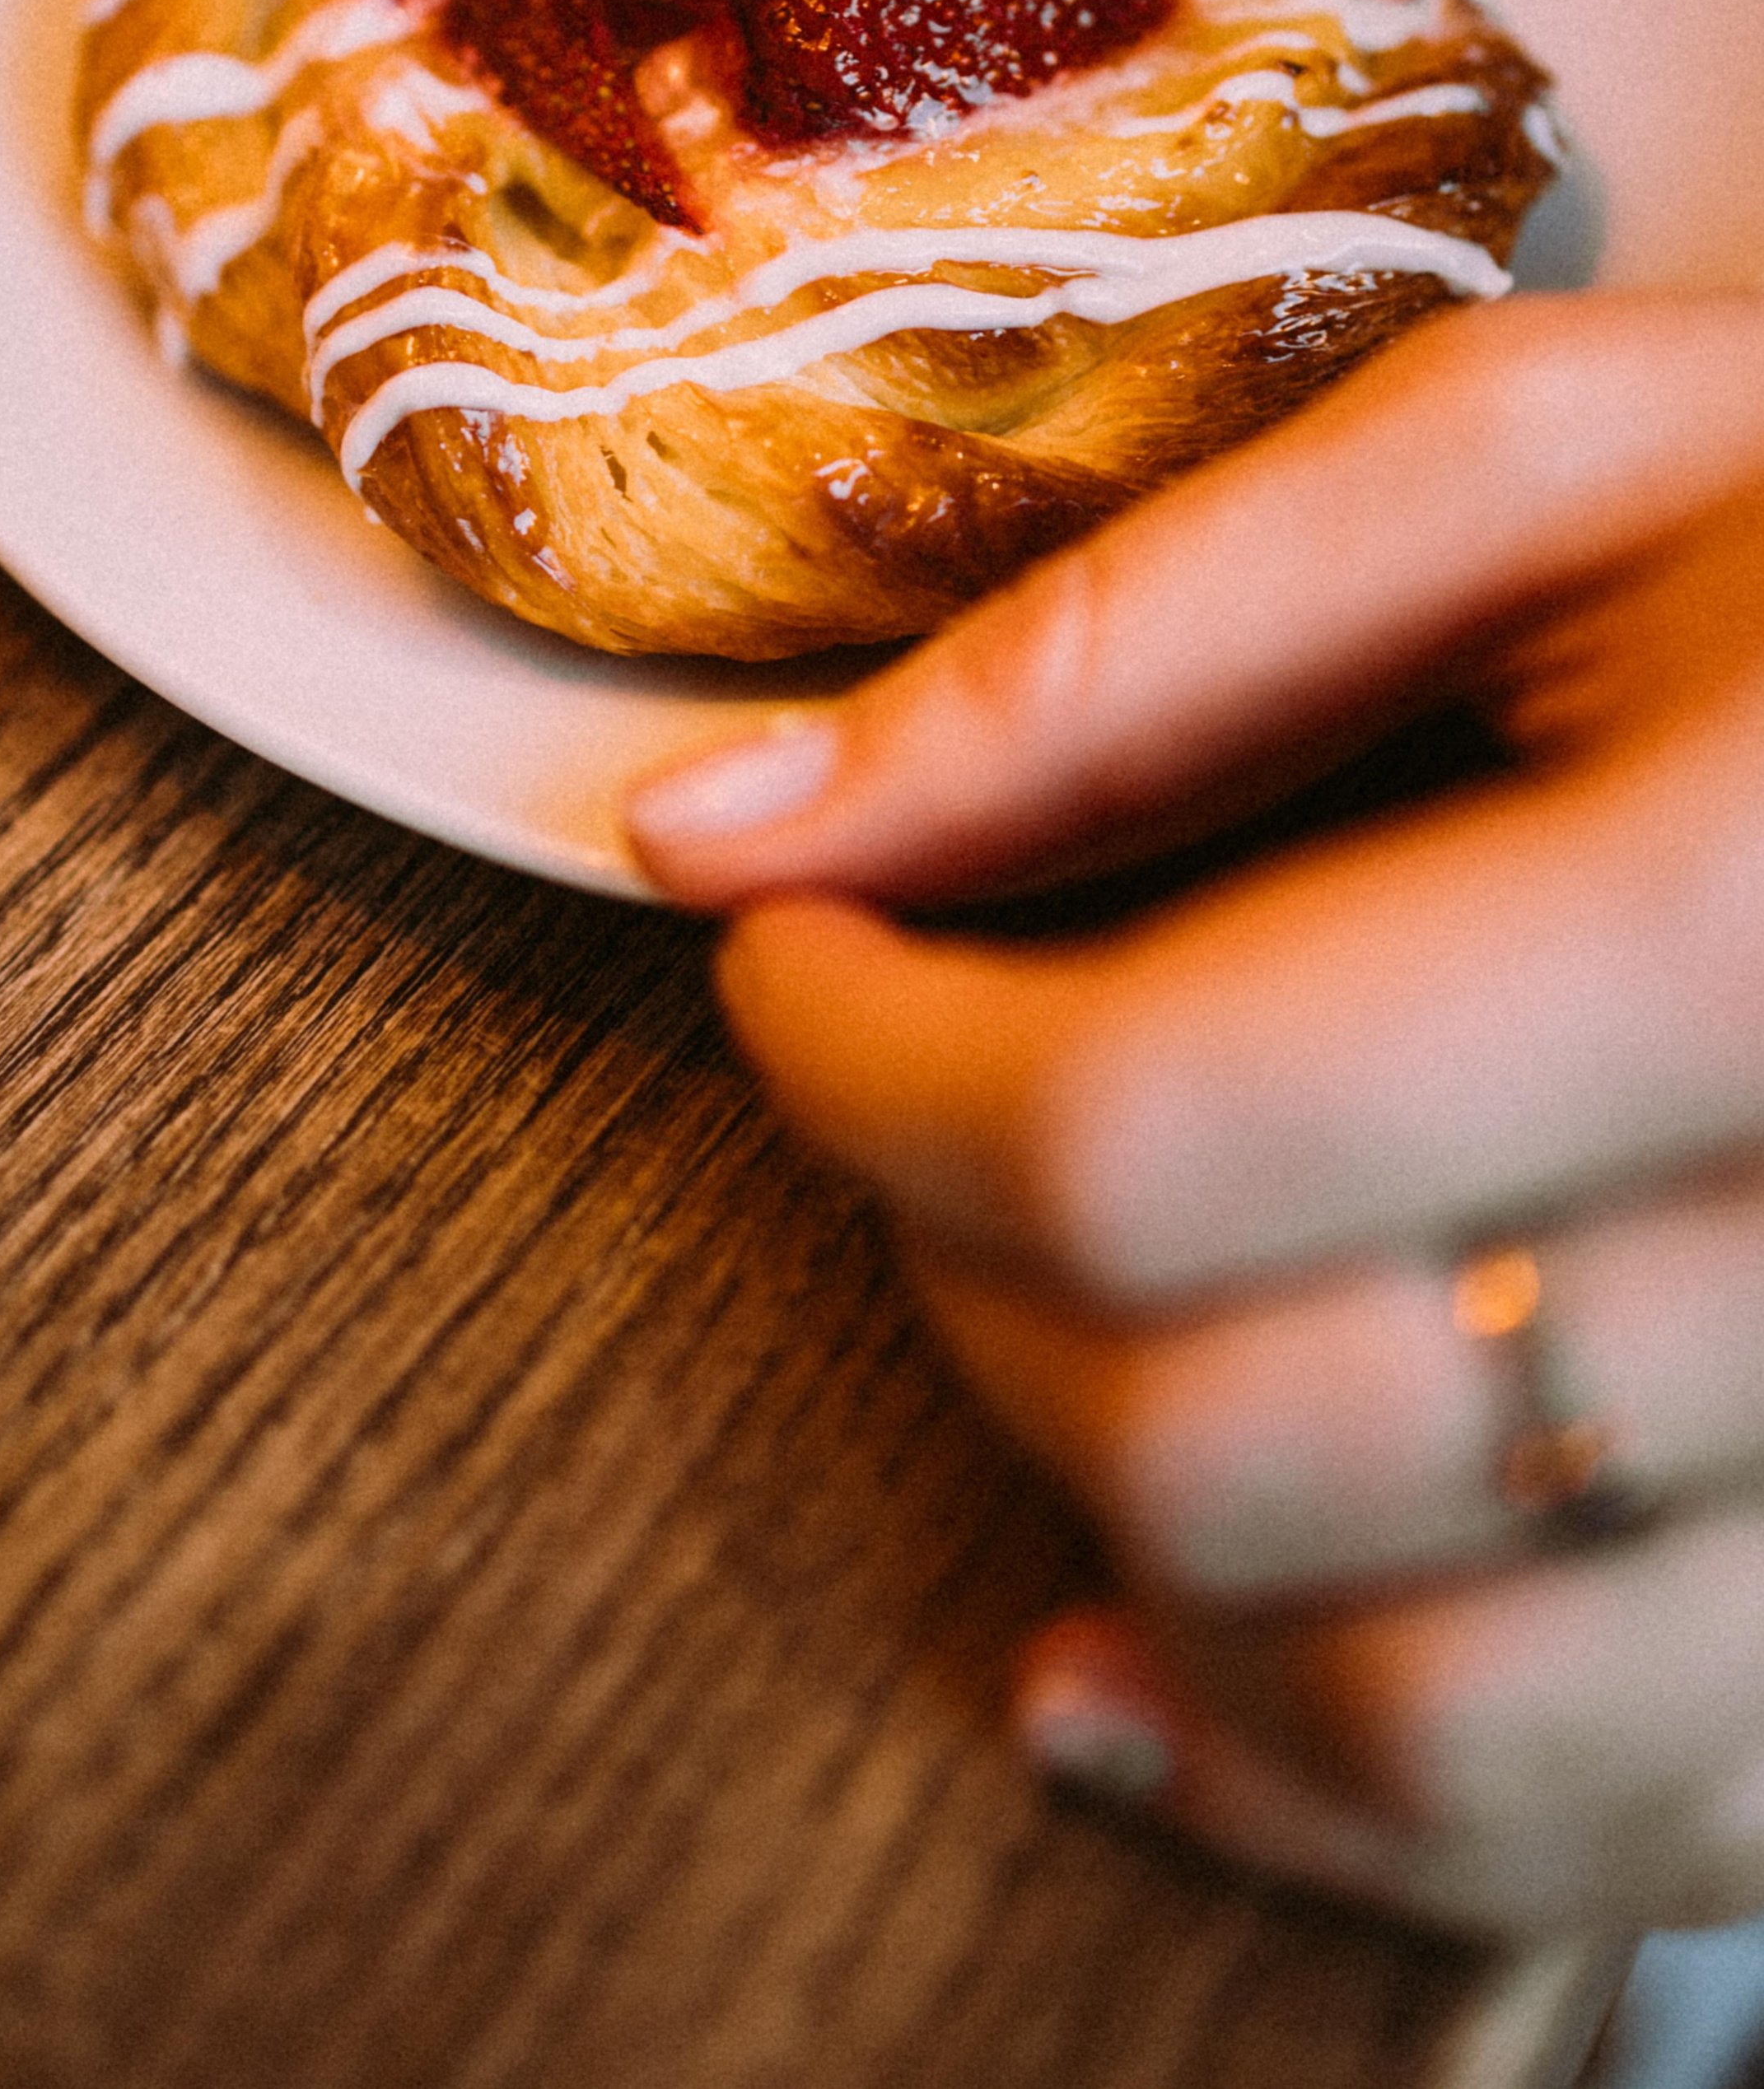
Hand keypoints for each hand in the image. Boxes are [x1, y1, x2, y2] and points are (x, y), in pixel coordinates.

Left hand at [629, 290, 1763, 1932]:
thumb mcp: (1549, 472)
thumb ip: (1124, 650)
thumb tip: (718, 834)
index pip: (1159, 1125)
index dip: (871, 1060)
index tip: (798, 961)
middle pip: (1241, 1432)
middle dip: (960, 1275)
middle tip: (923, 1099)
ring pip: (1406, 1705)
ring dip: (1113, 1533)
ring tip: (1037, 1323)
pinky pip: (1589, 1836)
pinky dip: (1305, 1782)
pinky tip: (1145, 1649)